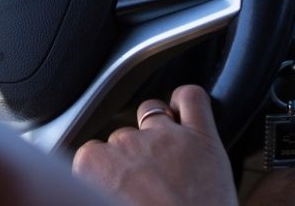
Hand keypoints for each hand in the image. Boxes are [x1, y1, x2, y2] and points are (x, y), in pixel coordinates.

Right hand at [72, 85, 236, 205]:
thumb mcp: (99, 203)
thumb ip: (94, 187)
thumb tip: (100, 185)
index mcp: (94, 164)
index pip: (93, 153)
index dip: (108, 171)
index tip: (117, 187)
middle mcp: (126, 143)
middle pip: (122, 135)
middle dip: (134, 156)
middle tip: (147, 186)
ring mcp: (165, 136)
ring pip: (151, 111)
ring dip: (155, 127)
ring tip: (167, 158)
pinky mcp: (201, 138)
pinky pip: (192, 99)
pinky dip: (187, 100)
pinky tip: (183, 111)